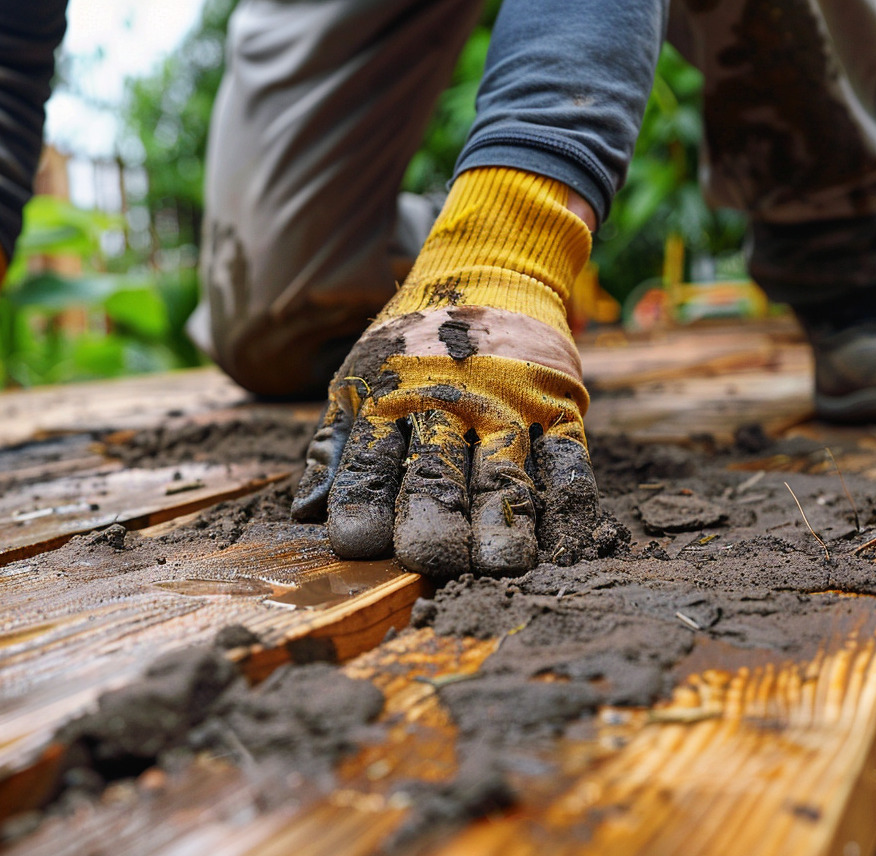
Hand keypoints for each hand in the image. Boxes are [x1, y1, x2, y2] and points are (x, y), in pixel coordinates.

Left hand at [291, 307, 606, 577]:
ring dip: (503, 518)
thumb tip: (304, 514)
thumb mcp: (359, 382)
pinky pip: (567, 460)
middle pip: (438, 469)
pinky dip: (570, 502)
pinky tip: (567, 546)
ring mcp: (508, 406)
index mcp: (389, 401)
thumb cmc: (411, 346)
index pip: (370, 460)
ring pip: (503, 469)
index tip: (357, 545)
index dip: (362, 501)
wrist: (490, 270)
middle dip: (434, 515)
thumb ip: (334, 448)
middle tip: (430, 559)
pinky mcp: (557, 407)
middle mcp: (448, 404)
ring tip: (501, 565)